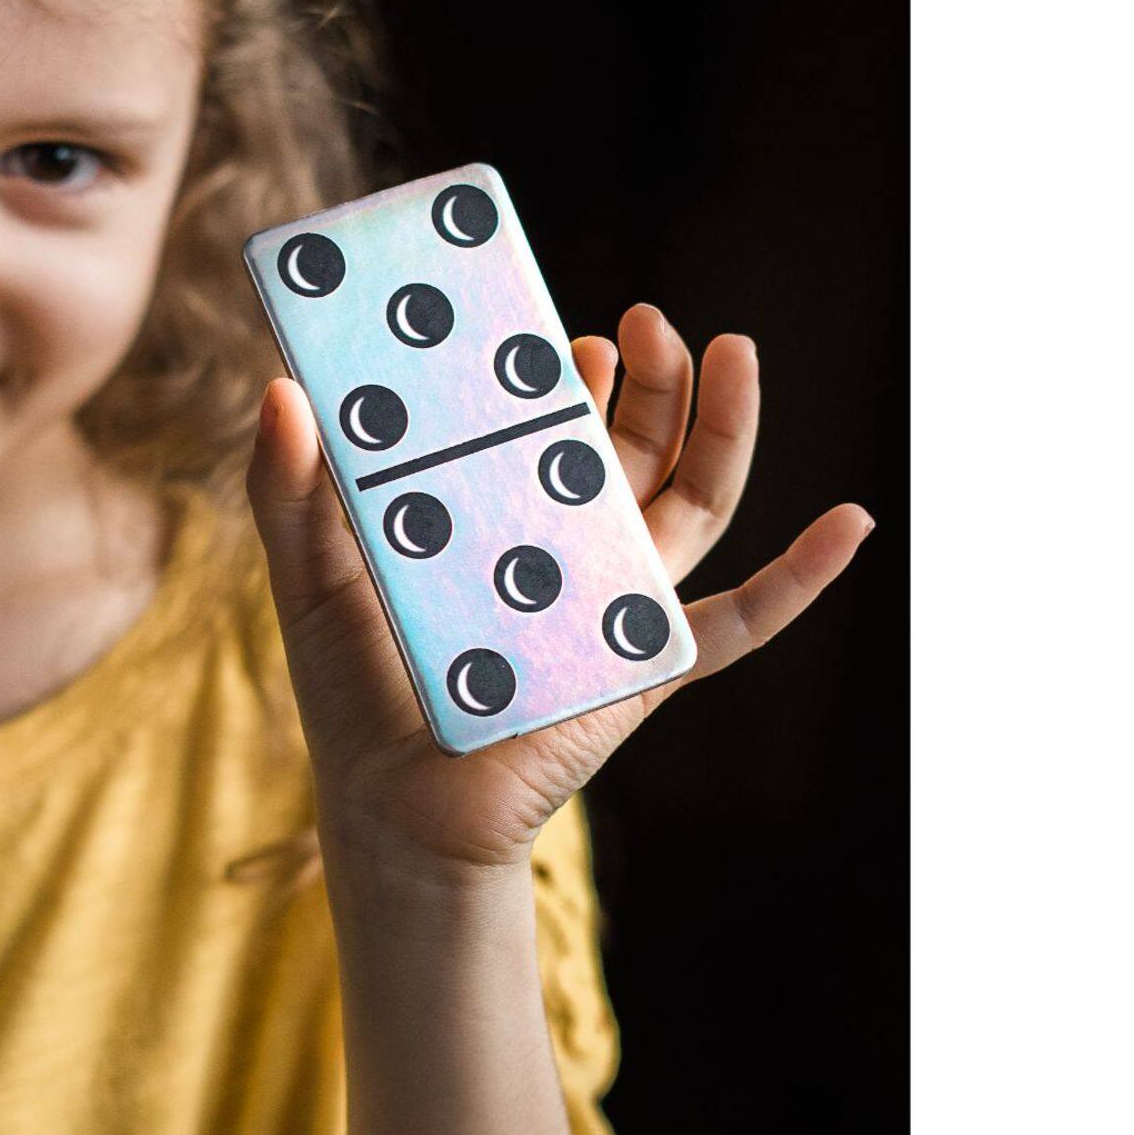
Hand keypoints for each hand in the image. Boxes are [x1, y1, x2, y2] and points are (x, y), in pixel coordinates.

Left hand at [245, 304, 873, 878]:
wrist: (391, 812)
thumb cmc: (353, 695)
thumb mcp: (309, 576)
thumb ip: (288, 489)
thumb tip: (283, 391)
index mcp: (499, 519)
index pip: (550, 428)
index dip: (567, 374)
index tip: (562, 326)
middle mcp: (565, 553)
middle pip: (634, 449)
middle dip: (651, 379)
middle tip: (641, 322)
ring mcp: (612, 608)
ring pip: (692, 504)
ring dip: (724, 427)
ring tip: (730, 350)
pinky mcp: (643, 671)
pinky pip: (736, 623)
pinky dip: (800, 579)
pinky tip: (850, 522)